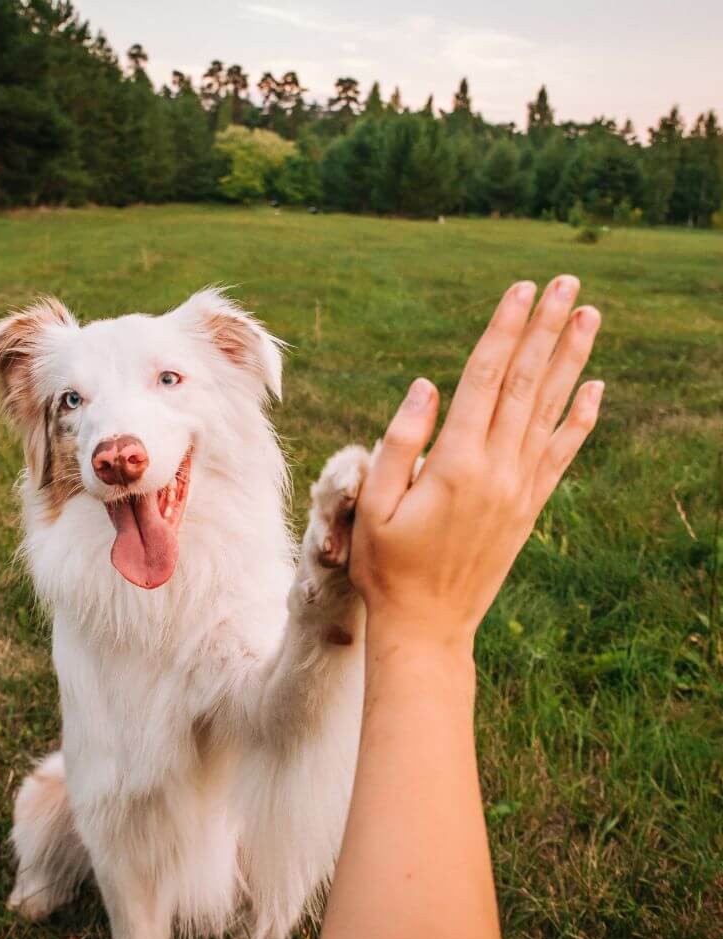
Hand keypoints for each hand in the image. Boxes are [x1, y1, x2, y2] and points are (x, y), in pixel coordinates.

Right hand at [350, 276, 602, 652]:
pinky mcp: (529, 507)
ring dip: (571, 360)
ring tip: (589, 316)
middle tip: (567, 283)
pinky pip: (562, 454)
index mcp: (455, 464)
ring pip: (550, 410)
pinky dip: (581, 419)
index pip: (485, 379)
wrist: (428, 625)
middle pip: (526, 383)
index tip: (521, 289)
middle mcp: (498, 469)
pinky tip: (595, 389)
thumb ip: (399, 442)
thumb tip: (427, 386)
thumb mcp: (373, 505)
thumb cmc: (386, 566)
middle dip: (546, 328)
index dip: (504, 330)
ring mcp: (520, 489)